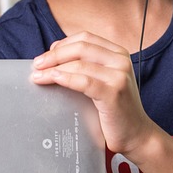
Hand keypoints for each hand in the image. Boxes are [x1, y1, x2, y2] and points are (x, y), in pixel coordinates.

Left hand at [30, 32, 161, 159]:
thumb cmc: (116, 109)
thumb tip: (54, 54)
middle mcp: (121, 60)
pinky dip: (64, 78)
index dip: (62, 44)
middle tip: (36, 65)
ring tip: (38, 76)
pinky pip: (83, 81)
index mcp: (119, 53)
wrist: (136, 134)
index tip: (46, 55)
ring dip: (54, 68)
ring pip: (79, 63)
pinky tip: (53, 79)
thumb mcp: (105, 80)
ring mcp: (119, 76)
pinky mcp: (113, 93)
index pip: (85, 38)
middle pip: (81, 47)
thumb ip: (87, 66)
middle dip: (54, 55)